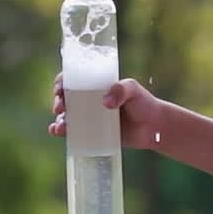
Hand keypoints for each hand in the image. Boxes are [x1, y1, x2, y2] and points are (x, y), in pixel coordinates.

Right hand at [49, 73, 164, 150]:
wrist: (154, 128)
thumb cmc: (144, 103)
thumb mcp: (133, 89)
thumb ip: (121, 90)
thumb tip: (105, 102)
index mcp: (96, 85)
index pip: (73, 79)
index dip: (61, 82)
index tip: (60, 88)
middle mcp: (90, 101)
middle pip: (65, 98)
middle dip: (58, 102)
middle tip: (61, 107)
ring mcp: (90, 118)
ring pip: (66, 116)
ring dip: (58, 119)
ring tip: (61, 126)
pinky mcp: (92, 134)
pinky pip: (72, 133)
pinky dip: (61, 131)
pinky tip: (58, 132)